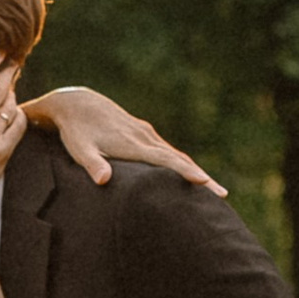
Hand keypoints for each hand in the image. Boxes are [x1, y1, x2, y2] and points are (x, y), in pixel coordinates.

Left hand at [25, 85, 225, 195]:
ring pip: (176, 155)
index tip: (205, 183)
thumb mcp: (78, 148)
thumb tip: (103, 180)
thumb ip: (91, 164)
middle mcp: (145, 137)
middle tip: (222, 195)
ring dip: (196, 171)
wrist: (77, 102)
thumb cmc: (76, 130)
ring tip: (215, 190)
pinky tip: (190, 174)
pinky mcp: (143, 134)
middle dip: (201, 176)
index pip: (165, 160)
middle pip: (178, 159)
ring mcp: (146, 135)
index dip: (185, 172)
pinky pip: (168, 151)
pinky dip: (183, 164)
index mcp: (133, 144)